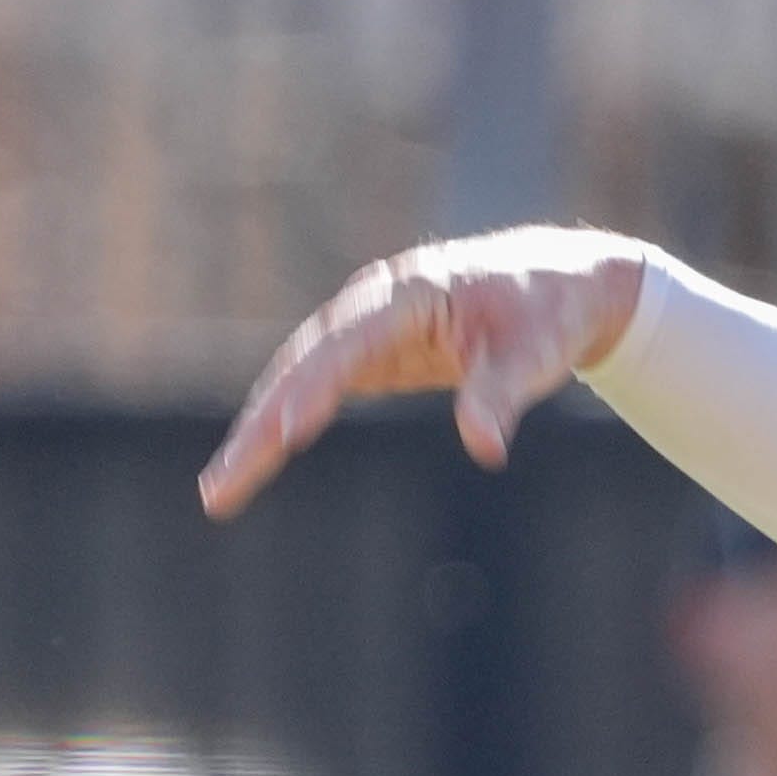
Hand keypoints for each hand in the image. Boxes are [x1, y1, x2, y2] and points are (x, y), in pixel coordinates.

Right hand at [199, 228, 652, 517]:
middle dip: (260, 427)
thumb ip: (503, 394)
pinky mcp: (370, 356)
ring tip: (219, 491)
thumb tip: (484, 448)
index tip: (287, 435)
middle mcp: (373, 305)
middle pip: (302, 366)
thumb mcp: (537, 352)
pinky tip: (253, 466)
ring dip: (257, 434)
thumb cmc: (547, 311)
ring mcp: (364, 329)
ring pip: (296, 382)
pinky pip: (315, 392)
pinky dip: (283, 428)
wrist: (557, 283)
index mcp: (410, 291)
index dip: (314, 388)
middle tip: (221, 486)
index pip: (348, 343)